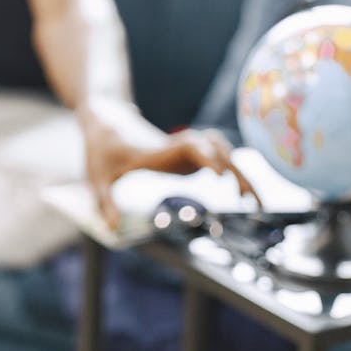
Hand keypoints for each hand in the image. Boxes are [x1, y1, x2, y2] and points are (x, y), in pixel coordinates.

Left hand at [82, 108, 258, 229]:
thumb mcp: (96, 178)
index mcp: (157, 151)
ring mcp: (184, 149)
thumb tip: (112, 229)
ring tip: (254, 201)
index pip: (189, 147)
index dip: (207, 157)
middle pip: (215, 151)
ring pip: (221, 152)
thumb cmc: (101, 150)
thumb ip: (104, 202)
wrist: (106, 122)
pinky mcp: (186, 154)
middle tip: (254, 202)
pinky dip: (231, 170)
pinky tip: (239, 191)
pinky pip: (216, 157)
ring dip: (239, 171)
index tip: (221, 176)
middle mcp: (176, 147)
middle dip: (237, 172)